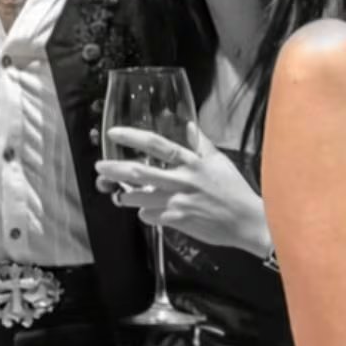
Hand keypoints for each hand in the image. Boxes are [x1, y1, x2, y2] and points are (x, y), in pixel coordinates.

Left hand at [93, 123, 270, 256]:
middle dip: (116, 169)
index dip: (133, 137)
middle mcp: (182, 181)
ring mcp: (179, 202)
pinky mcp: (178, 221)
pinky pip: (153, 217)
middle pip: (141, 171)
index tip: (114, 134)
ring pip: (142, 197)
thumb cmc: (234, 190)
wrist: (246, 220)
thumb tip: (189, 125)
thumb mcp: (219, 161)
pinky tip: (143, 212)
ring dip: (126, 195)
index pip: (157, 145)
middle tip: (100, 167)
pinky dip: (145, 214)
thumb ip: (200, 143)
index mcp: (191, 163)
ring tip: (118, 194)